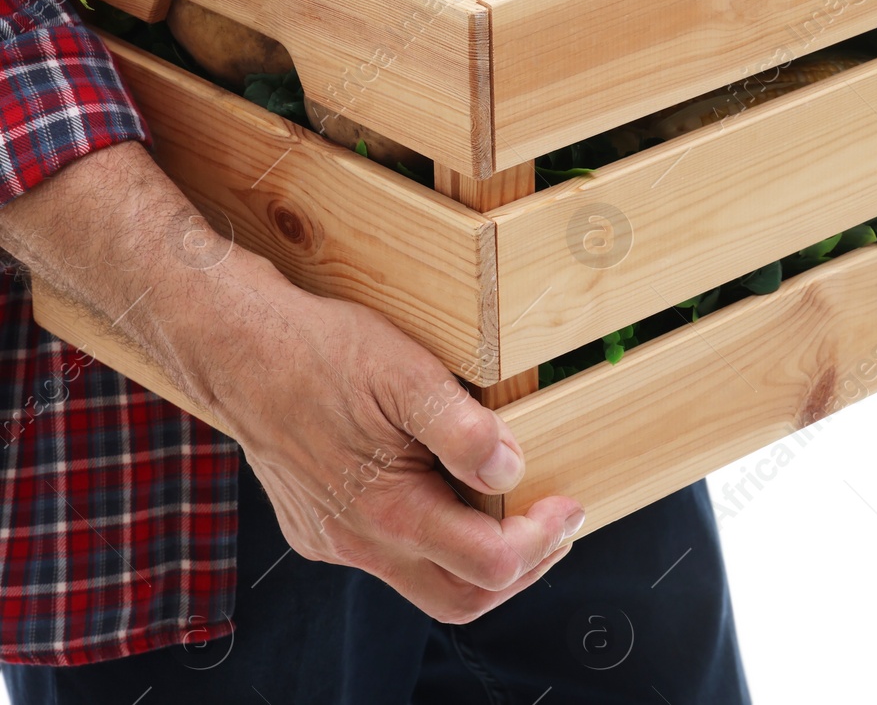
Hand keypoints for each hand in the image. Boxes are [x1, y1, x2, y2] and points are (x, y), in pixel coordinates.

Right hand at [220, 281, 583, 622]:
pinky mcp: (318, 528)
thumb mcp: (407, 373)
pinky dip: (435, 540)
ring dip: (479, 558)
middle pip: (461, 598)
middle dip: (523, 569)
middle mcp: (358, 541)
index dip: (543, 542)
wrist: (237, 348)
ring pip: (423, 581)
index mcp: (387, 511)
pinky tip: (452, 494)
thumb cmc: (320, 351)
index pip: (489, 566)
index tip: (569, 506)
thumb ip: (464, 430)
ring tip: (516, 510)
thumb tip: (511, 471)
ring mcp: (334, 540)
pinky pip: (388, 555)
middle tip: (557, 524)